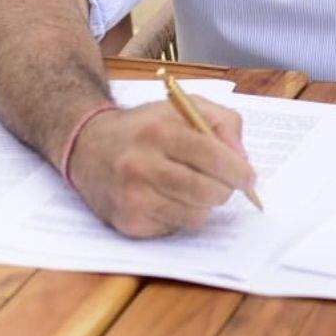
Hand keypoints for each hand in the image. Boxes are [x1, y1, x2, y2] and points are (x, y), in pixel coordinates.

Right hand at [66, 98, 259, 238]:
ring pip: (195, 215)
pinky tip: (167, 197)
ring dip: (204, 204)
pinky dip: (181, 215)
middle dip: (225, 190)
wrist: (87, 146)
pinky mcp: (128, 222)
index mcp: (159, 132)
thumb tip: (243, 160)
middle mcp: (141, 165)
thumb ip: (223, 123)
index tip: (248, 177)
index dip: (239, 171)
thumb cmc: (145, 127)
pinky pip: (175, 228)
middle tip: (225, 184)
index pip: (213, 157)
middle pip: (207, 192)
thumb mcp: (185, 107)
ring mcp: (132, 198)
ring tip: (192, 186)